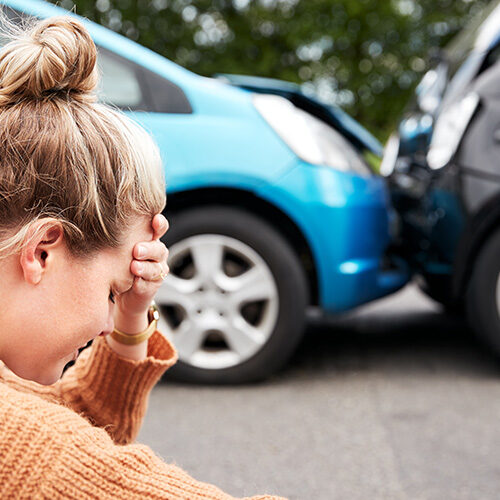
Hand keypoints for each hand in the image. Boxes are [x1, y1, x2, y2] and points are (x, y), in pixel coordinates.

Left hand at [114, 214, 169, 331]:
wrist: (115, 290)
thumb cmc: (114, 261)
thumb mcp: (115, 245)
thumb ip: (117, 235)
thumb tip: (103, 219)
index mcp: (149, 238)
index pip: (159, 228)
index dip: (159, 224)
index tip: (155, 220)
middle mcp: (155, 252)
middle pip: (159, 249)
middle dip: (149, 249)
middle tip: (137, 250)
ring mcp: (156, 269)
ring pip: (156, 268)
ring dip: (145, 268)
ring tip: (134, 267)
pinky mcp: (152, 286)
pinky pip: (149, 284)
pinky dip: (141, 283)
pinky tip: (134, 281)